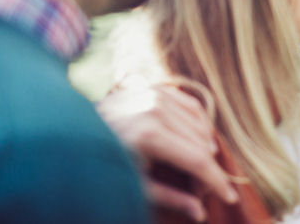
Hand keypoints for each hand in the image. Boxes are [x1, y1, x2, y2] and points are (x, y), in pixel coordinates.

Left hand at [97, 83, 237, 221]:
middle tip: (198, 190)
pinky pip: (193, 106)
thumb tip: (200, 213)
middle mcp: (156, 110)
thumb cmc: (102, 165)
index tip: (229, 196)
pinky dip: (199, 125)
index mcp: (149, 136)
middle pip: (203, 143)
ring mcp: (156, 95)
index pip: (198, 160)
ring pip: (202, 124)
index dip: (217, 180)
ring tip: (195, 168)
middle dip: (207, 170)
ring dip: (206, 148)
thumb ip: (170, 198)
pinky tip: (195, 142)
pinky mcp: (156, 88)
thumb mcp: (134, 186)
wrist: (70, 133)